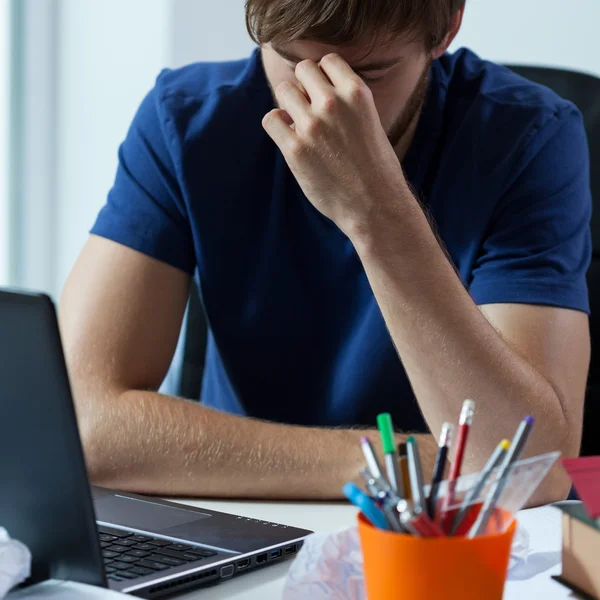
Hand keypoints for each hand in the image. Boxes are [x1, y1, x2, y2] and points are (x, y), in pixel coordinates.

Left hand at [262, 53, 407, 237]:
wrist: (375, 205)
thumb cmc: (375, 168)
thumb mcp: (370, 121)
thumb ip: (346, 101)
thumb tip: (314, 90)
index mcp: (356, 93)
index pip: (327, 61)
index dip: (323, 77)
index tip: (325, 95)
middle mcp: (333, 103)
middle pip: (302, 70)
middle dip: (304, 87)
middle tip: (311, 111)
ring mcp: (312, 126)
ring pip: (284, 90)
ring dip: (289, 104)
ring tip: (300, 125)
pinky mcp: (295, 149)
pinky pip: (271, 119)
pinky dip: (277, 125)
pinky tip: (289, 138)